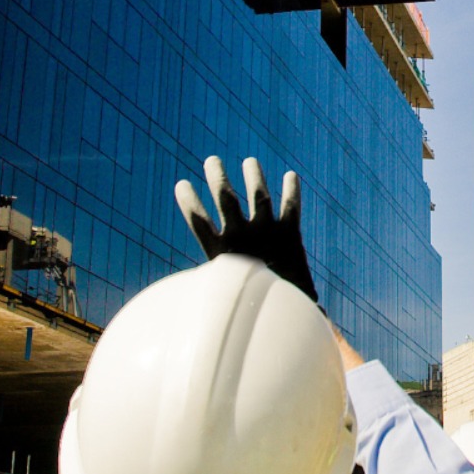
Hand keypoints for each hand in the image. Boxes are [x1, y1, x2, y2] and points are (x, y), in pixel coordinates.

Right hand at [174, 156, 316, 301]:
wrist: (287, 313)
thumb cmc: (252, 313)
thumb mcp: (225, 300)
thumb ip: (215, 291)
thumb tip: (191, 308)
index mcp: (221, 252)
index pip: (197, 220)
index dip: (188, 200)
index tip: (181, 184)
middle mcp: (241, 235)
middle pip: (225, 196)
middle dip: (217, 175)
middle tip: (212, 160)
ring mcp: (267, 230)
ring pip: (258, 193)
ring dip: (254, 175)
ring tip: (250, 161)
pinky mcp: (290, 233)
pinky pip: (291, 206)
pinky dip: (292, 190)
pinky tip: (292, 176)